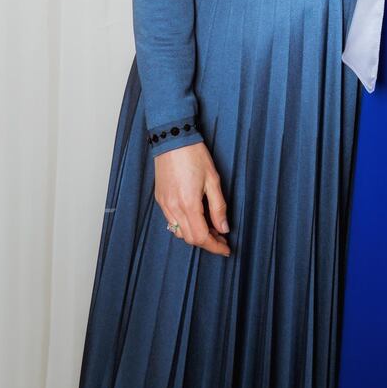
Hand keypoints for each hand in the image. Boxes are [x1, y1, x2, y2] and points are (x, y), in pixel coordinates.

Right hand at [154, 141, 230, 256]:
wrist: (172, 138)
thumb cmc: (195, 155)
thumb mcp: (213, 179)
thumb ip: (218, 207)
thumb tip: (223, 228)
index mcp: (188, 204)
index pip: (201, 237)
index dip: (215, 246)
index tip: (226, 249)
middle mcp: (173, 208)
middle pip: (189, 238)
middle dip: (207, 242)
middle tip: (221, 237)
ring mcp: (164, 204)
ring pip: (179, 232)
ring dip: (195, 235)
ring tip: (210, 227)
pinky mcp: (160, 199)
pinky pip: (171, 221)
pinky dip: (184, 226)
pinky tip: (195, 217)